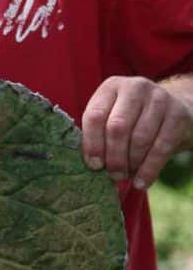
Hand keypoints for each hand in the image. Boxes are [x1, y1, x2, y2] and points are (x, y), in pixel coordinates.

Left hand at [82, 76, 192, 190]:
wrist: (175, 110)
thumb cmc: (135, 118)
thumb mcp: (114, 115)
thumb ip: (99, 132)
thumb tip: (91, 164)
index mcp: (112, 87)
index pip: (95, 115)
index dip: (92, 144)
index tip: (94, 165)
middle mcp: (135, 88)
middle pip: (117, 127)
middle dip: (113, 157)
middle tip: (113, 175)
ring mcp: (159, 99)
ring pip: (139, 138)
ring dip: (131, 163)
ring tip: (126, 176)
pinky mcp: (177, 114)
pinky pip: (161, 147)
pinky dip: (149, 169)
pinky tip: (141, 182)